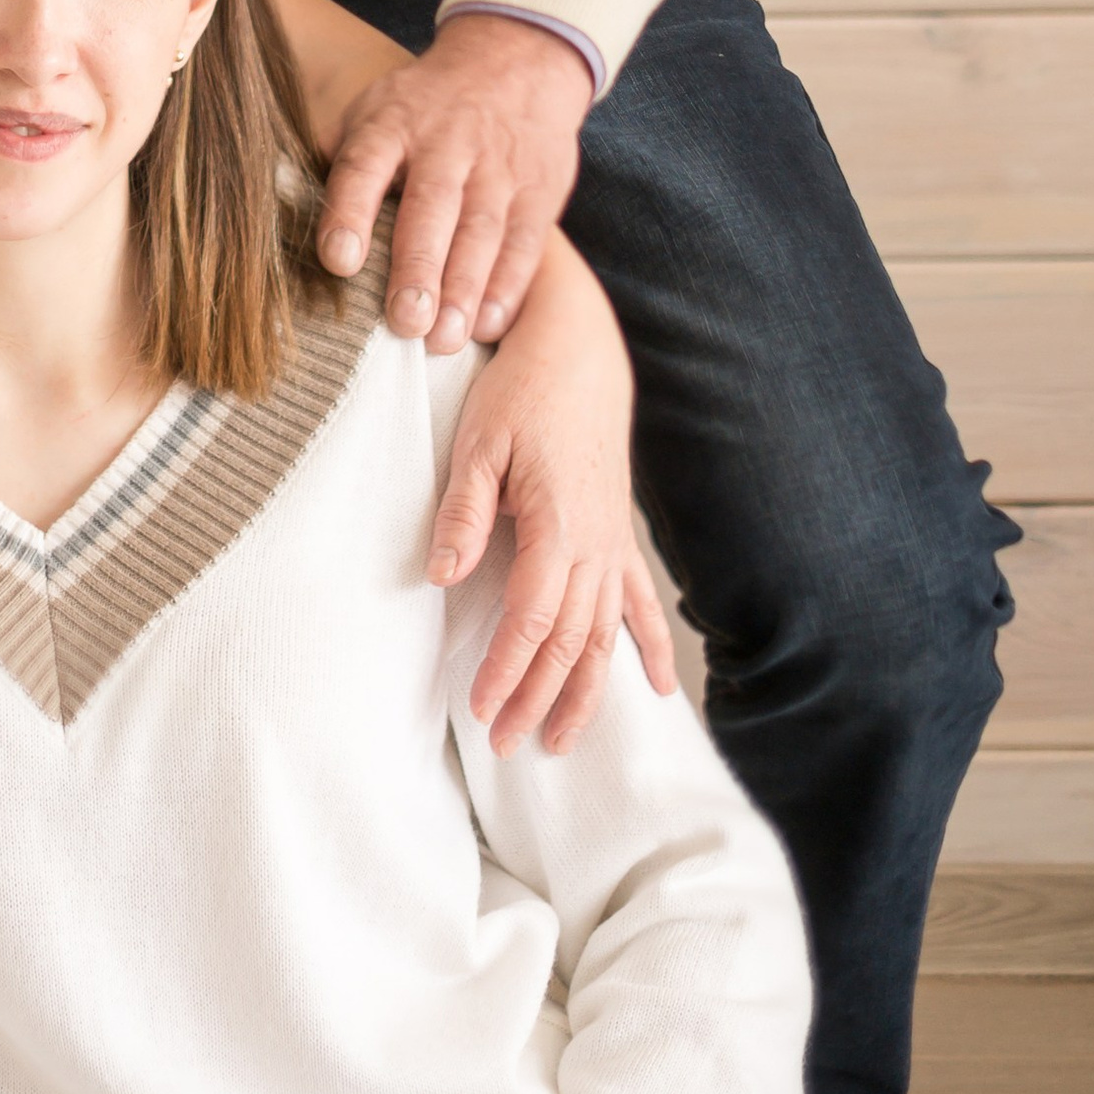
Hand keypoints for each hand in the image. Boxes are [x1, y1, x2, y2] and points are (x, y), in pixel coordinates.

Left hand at [319, 11, 587, 346]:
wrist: (516, 61)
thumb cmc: (424, 105)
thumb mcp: (374, 109)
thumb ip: (335, 157)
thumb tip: (281, 207)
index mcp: (391, 123)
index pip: (365, 166)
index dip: (349, 212)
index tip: (339, 261)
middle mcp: (446, 144)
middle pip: (431, 207)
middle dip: (418, 267)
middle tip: (404, 321)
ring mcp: (497, 167)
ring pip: (483, 231)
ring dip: (464, 290)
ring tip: (443, 340)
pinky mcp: (539, 190)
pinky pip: (525, 242)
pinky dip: (508, 287)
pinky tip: (487, 325)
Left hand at [433, 236, 674, 750]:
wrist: (578, 350)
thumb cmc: (520, 391)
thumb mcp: (478, 443)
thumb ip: (463, 513)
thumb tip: (440, 575)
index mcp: (558, 525)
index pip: (533, 620)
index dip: (507, 670)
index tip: (480, 709)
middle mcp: (595, 544)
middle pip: (569, 642)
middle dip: (538, 698)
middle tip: (506, 743)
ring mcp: (614, 541)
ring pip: (604, 635)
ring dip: (585, 691)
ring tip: (559, 741)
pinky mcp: (619, 531)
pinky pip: (637, 601)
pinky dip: (646, 646)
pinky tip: (653, 688)